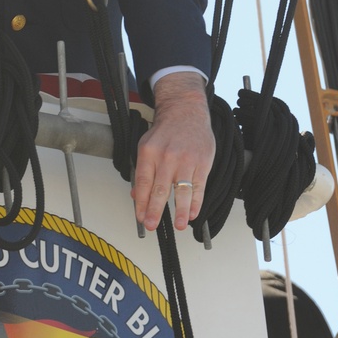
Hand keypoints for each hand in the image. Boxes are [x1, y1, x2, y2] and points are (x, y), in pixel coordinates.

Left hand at [132, 73, 214, 231]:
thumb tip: (135, 196)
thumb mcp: (146, 146)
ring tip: (179, 225)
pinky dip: (196, 202)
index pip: (142, 183)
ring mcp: (185, 160)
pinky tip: (193, 213)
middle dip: (155, 210)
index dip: (140, 203)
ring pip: (182, 190)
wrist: (185, 111)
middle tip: (151, 225)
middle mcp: (166, 157)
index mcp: (148, 153)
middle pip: (159, 189)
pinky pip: (199, 186)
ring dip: (180, 211)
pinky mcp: (202, 162)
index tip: (140, 217)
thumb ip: (142, 171)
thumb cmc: (165, 131)